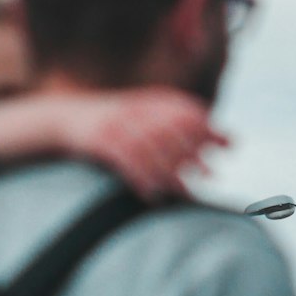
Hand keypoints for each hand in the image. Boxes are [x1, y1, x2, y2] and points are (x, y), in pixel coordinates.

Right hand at [51, 89, 229, 199]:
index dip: (210, 128)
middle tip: (212, 173)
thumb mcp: (147, 115)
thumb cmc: (117, 122)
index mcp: (150, 100)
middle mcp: (136, 109)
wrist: (65, 116)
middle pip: (171, 130)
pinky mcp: (100, 141)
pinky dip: (141, 179)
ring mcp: (117, 124)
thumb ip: (183, 126)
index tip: (231, 146)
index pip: (187, 111)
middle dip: (194, 153)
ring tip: (188, 192)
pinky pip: (125, 161)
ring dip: (171, 173)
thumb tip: (230, 141)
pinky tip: (153, 195)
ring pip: (151, 150)